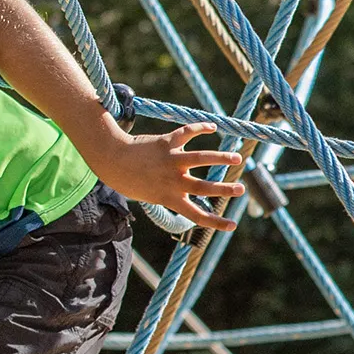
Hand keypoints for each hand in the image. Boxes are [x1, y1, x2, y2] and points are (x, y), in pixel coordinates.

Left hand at [96, 122, 247, 232]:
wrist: (112, 162)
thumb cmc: (131, 182)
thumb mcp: (152, 196)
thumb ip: (172, 195)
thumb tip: (192, 195)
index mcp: (170, 198)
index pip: (196, 215)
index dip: (216, 222)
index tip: (233, 225)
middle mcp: (173, 180)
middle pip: (204, 187)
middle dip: (225, 189)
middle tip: (241, 190)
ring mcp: (171, 161)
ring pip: (200, 158)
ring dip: (221, 158)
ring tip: (236, 158)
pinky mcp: (167, 143)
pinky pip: (187, 133)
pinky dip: (200, 128)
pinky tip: (212, 127)